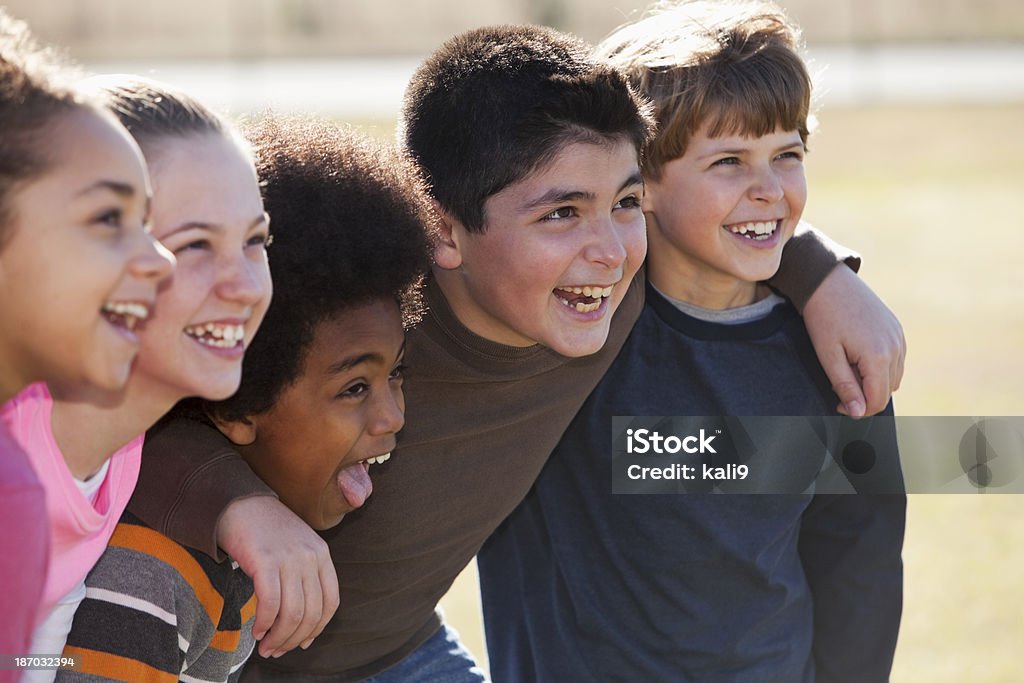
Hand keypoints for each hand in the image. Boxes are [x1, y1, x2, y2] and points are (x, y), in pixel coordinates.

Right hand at [217, 496, 338, 657]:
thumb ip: (303, 576)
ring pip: (292, 613)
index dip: (317, 629)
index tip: (302, 643)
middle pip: (311, 613)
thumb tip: (300, 621)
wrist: (239, 502)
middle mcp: (310, 556)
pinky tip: (256, 631)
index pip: (330, 603)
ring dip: (278, 638)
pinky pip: (270, 604)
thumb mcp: (296, 548)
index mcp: (322, 554)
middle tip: (276, 651)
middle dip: (293, 639)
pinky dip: (264, 624)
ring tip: (265, 646)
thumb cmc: (265, 530)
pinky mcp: (266, 561)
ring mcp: (289, 558)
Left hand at [802, 265, 905, 417]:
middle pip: (887, 390)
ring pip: (894, 377)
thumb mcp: (828, 356)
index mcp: (878, 356)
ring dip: (874, 381)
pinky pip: (896, 359)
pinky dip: (881, 366)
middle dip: (865, 394)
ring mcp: (899, 336)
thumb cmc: (824, 318)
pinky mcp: (897, 328)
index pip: (878, 400)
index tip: (838, 403)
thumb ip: (845, 385)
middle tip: (840, 382)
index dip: (858, 409)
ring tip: (848, 367)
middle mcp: (895, 347)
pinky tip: (859, 356)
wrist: (828, 282)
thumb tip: (858, 412)